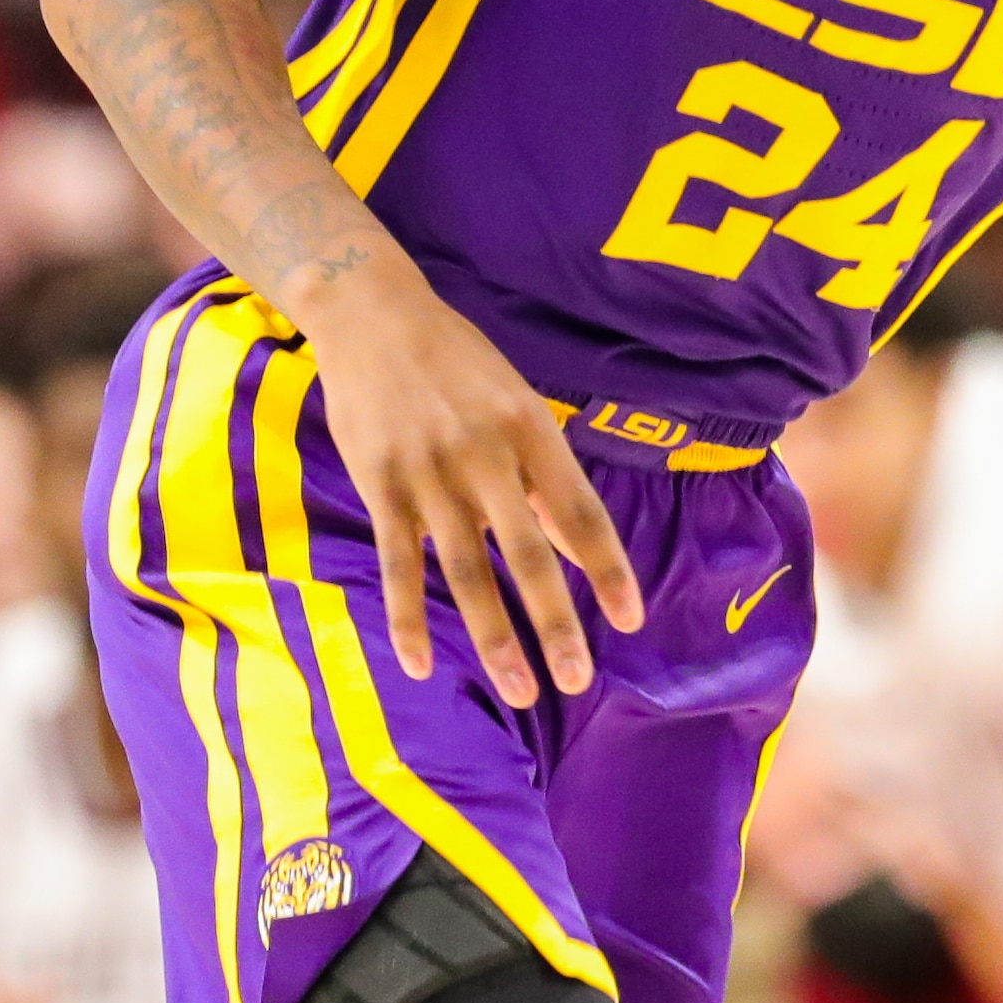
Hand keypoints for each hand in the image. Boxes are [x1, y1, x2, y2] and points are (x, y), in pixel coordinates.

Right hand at [298, 265, 645, 703]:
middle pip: (527, 554)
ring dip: (494, 637)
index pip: (580, 514)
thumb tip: (577, 543)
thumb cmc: (457, 362)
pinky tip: (421, 665)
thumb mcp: (516, 403)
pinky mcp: (381, 486)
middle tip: (578, 680)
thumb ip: (543, 476)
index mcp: (531, 431)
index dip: (608, 570)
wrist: (372, 313)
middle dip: (556, 623)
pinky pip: (398, 564)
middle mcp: (485, 456)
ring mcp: (429, 475)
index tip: (631, 621)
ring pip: (466, 572)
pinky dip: (408, 618)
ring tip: (522, 690)